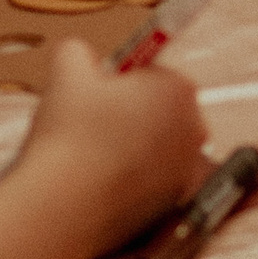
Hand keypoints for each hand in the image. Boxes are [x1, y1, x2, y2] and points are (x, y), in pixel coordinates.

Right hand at [14, 39, 208, 252]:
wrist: (62, 208)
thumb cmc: (68, 134)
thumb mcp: (66, 67)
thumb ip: (81, 50)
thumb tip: (83, 56)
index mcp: (179, 89)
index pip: (152, 74)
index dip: (121, 83)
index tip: (97, 97)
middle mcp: (196, 130)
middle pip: (161, 110)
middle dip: (133, 114)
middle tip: (93, 126)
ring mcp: (188, 172)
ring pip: (159, 147)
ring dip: (135, 147)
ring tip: (94, 157)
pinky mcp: (174, 206)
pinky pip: (156, 182)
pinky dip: (136, 181)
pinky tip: (104, 183)